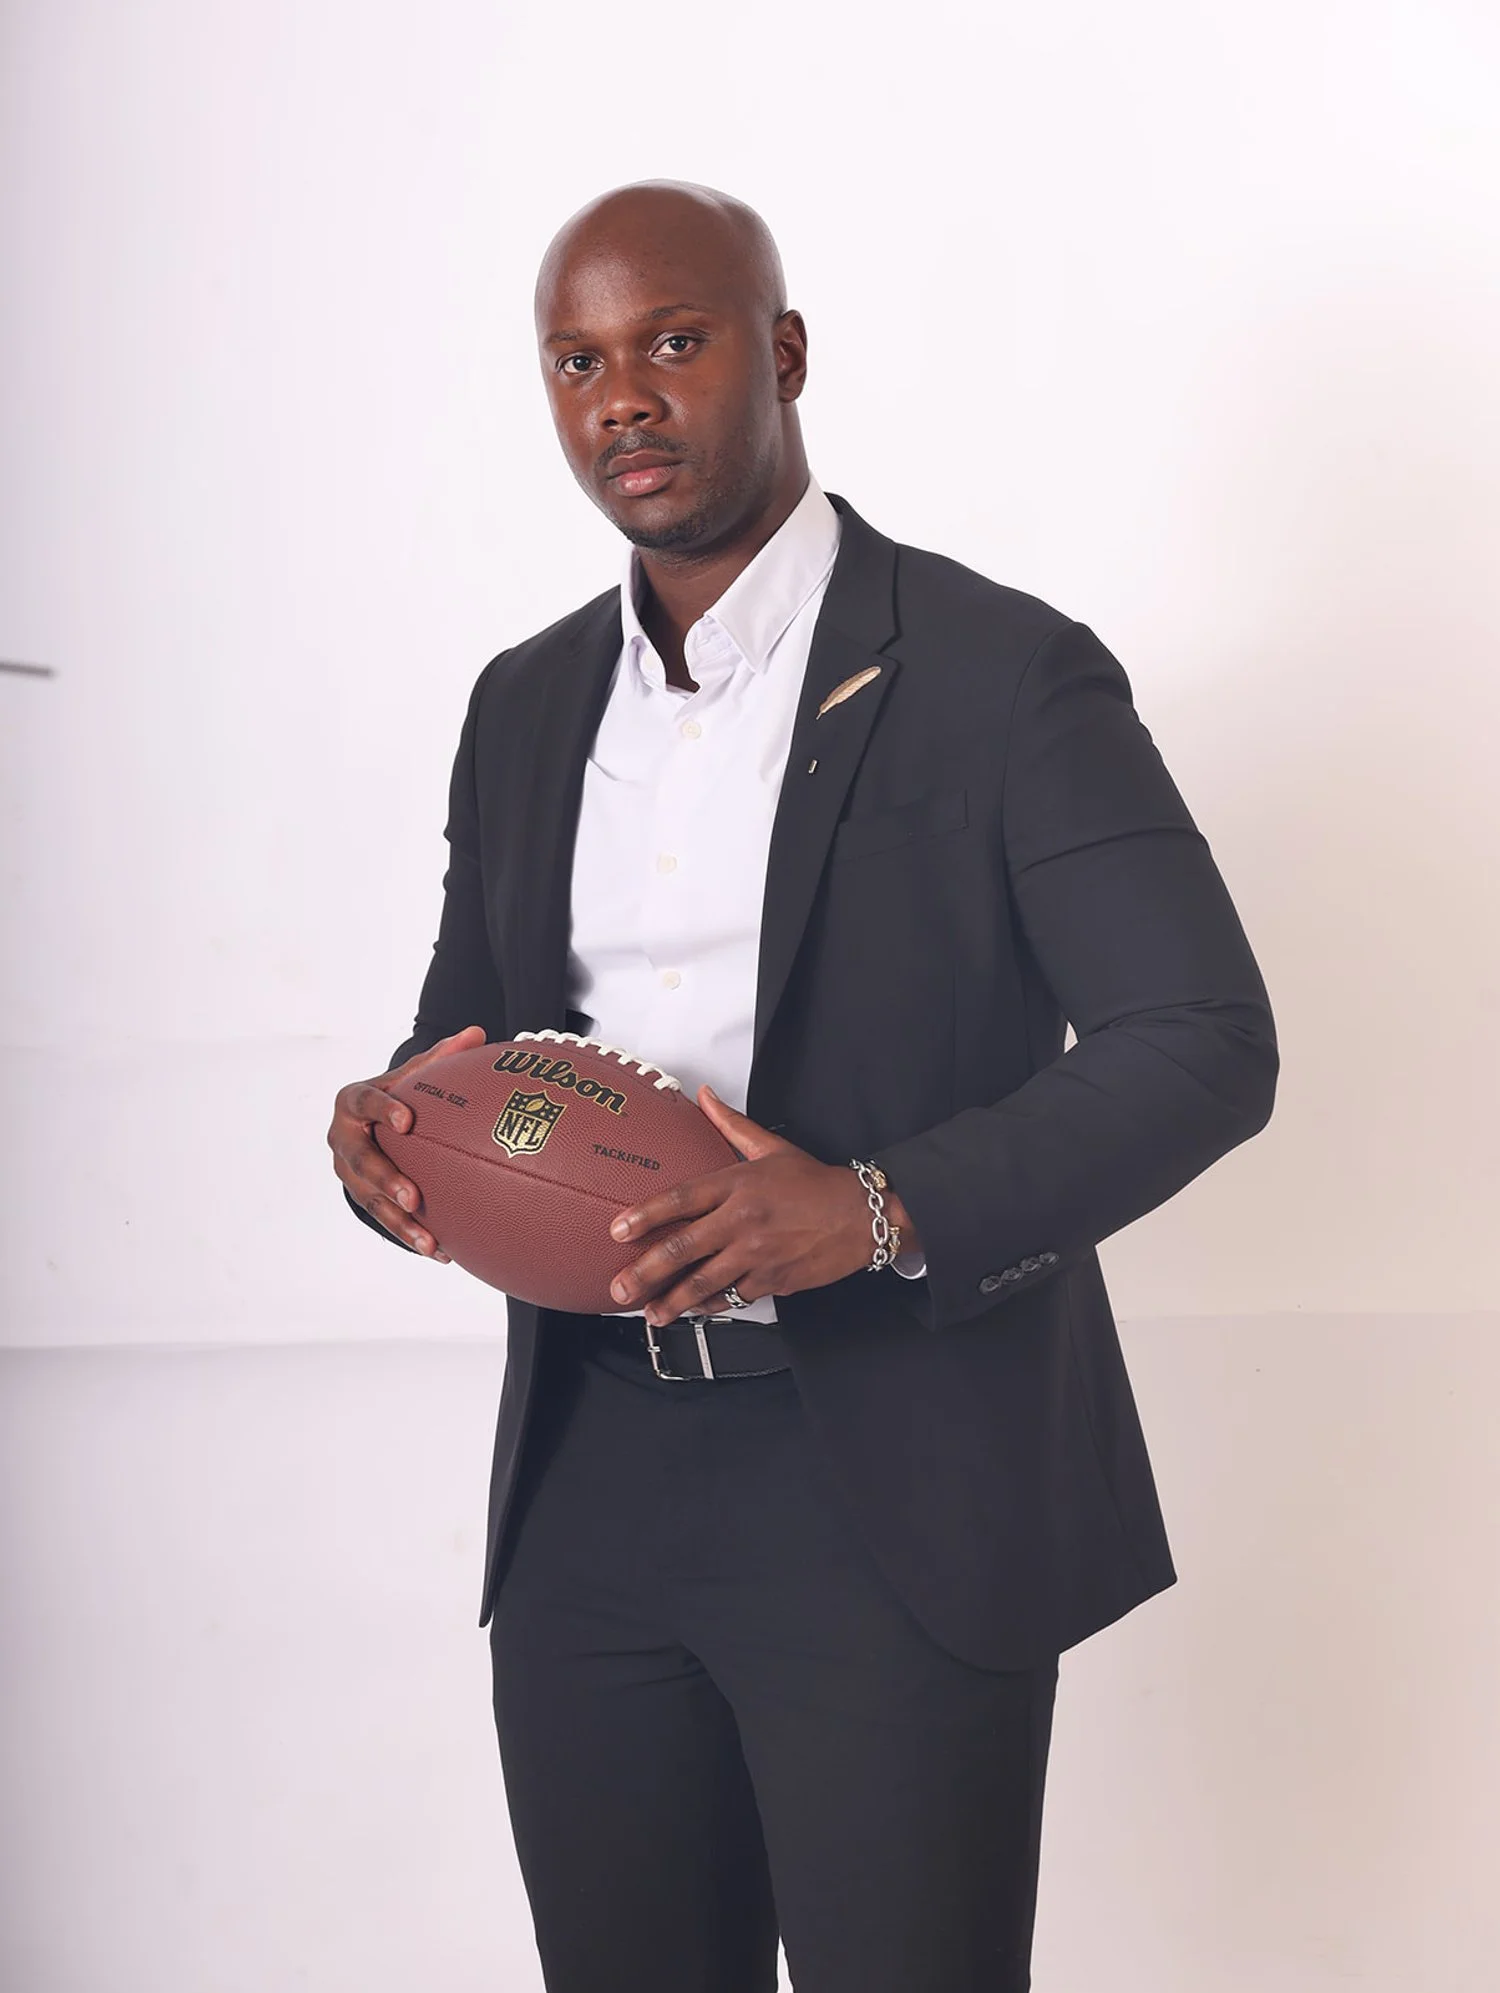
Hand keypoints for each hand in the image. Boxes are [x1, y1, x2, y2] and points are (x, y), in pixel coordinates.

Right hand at [327, 1025, 486, 1255]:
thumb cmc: (396, 1093)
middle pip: (362, 1162)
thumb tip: (477, 1033)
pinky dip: (410, 1235)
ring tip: (429, 1242)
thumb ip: (441, 1057)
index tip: (408, 1120)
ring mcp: (347, 1172)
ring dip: (400, 1223)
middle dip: (387, 1181)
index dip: (383, 1110)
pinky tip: (440, 1253)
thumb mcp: (412, 1074)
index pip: (365, 1102)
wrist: (363, 1121)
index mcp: (353, 1101)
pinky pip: (383, 1220)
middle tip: (414, 1196)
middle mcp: (342, 1138)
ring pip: (370, 1201)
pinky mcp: (358, 1196)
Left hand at [607, 1087, 920, 1324]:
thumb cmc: (815, 1182)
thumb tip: (704, 1096)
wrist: (862, 1215)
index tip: (619, 1231)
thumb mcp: (772, 1148)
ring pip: (705, 1282)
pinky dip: (710, 1306)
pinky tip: (692, 1312)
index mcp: (739, 1184)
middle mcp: (743, 1221)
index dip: (647, 1216)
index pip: (682, 1200)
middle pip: (684, 1248)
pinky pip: (733, 1296)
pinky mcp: (773, 1280)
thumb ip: (732, 1125)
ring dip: (673, 1302)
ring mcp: (757, 1254)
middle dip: (647, 1271)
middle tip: (620, 1288)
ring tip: (651, 1315)